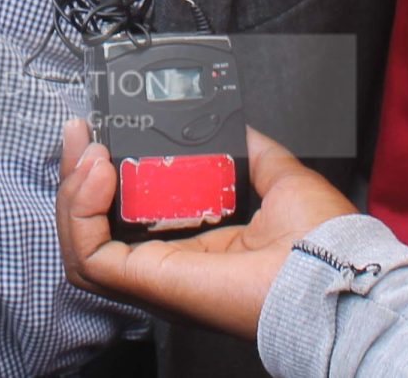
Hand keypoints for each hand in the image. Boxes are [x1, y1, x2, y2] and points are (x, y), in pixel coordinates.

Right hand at [55, 118, 356, 341]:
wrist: (334, 272)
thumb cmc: (321, 245)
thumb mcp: (279, 178)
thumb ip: (252, 152)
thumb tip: (233, 125)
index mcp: (195, 248)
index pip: (126, 219)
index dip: (107, 179)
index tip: (103, 135)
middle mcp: (168, 266)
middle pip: (93, 231)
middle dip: (76, 179)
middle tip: (80, 134)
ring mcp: (154, 278)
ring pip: (82, 244)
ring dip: (73, 193)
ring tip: (88, 153)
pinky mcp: (150, 282)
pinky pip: (90, 255)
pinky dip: (82, 211)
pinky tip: (98, 172)